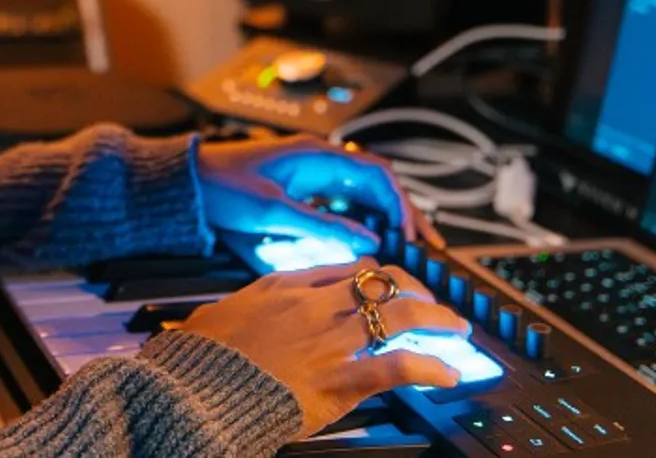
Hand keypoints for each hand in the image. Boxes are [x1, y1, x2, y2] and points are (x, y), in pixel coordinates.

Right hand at [179, 259, 468, 431]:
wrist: (197, 387)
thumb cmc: (202, 356)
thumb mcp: (222, 314)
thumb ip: (250, 309)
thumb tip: (250, 312)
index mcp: (286, 285)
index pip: (349, 268)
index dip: (380, 277)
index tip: (391, 286)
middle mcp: (315, 305)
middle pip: (383, 284)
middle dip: (417, 292)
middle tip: (434, 303)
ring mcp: (332, 340)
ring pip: (402, 316)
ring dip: (438, 321)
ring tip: (457, 328)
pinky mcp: (342, 378)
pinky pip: (400, 367)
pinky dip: (431, 368)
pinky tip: (448, 374)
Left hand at [195, 133, 441, 254]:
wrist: (187, 186)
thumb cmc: (224, 188)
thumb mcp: (274, 211)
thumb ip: (323, 227)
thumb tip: (370, 241)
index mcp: (317, 157)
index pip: (376, 175)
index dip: (400, 205)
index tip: (411, 236)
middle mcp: (319, 163)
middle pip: (375, 185)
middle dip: (403, 213)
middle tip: (426, 245)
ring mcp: (310, 177)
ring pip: (361, 197)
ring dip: (385, 219)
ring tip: (405, 248)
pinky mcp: (299, 193)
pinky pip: (340, 206)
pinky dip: (360, 223)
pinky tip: (369, 245)